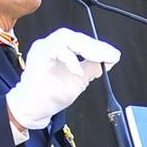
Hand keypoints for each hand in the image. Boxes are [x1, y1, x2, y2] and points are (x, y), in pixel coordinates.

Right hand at [3, 28, 121, 129]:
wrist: (33, 109)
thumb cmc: (50, 95)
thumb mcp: (79, 81)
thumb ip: (91, 69)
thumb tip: (108, 61)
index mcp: (62, 49)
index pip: (83, 41)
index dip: (99, 47)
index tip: (114, 55)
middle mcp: (52, 46)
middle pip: (76, 37)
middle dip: (95, 46)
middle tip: (110, 56)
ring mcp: (43, 48)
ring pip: (66, 38)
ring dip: (85, 48)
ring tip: (98, 59)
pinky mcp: (37, 55)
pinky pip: (55, 49)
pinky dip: (69, 59)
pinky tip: (78, 71)